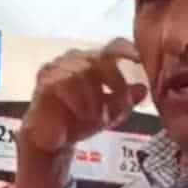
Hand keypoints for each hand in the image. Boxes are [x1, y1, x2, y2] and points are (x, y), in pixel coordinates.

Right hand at [11, 38, 147, 187]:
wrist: (51, 141)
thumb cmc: (79, 122)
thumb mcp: (109, 113)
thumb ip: (124, 101)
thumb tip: (142, 89)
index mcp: (92, 61)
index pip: (112, 47)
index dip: (127, 50)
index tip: (139, 61)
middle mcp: (74, 58)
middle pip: (100, 58)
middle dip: (114, 80)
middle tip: (121, 102)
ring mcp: (57, 67)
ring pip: (83, 71)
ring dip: (95, 96)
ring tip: (98, 116)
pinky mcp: (44, 81)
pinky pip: (65, 83)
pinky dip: (78, 100)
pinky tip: (83, 114)